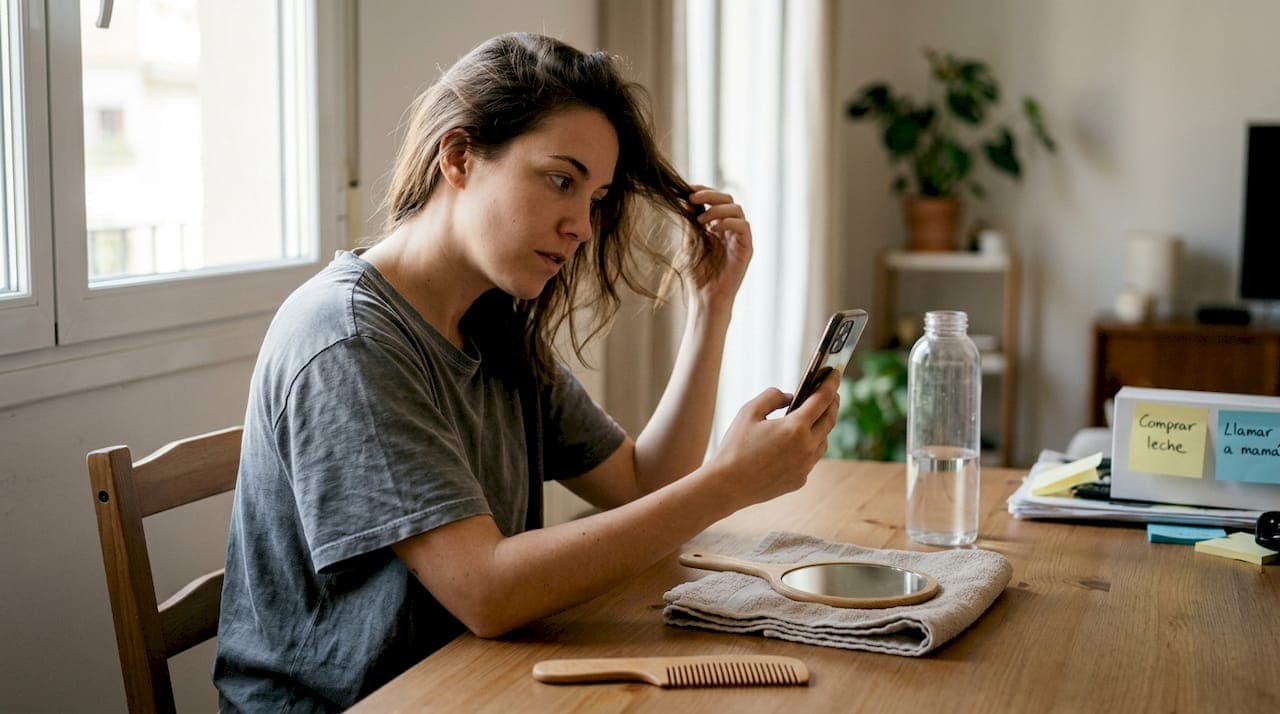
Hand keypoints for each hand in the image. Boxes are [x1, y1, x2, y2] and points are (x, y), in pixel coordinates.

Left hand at [688, 185, 750, 312]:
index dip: (704, 190)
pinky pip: (743, 226)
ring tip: (700, 221)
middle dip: (710, 195)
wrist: (705, 297)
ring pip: (736, 209)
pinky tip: (713, 229)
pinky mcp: (746, 248)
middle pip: (727, 199)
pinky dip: (728, 222)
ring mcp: (739, 237)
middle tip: (693, 198)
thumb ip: (690, 221)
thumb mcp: (689, 242)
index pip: (715, 200)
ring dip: (717, 210)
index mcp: (717, 224)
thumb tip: (685, 198)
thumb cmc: (696, 274)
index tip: (688, 189)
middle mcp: (730, 228)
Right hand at [706, 370, 839, 509]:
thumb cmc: (735, 446)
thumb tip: (790, 397)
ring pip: (823, 441)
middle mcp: (806, 448)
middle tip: (832, 392)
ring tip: (817, 416)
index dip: (831, 384)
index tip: (835, 373)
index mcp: (795, 428)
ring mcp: (805, 466)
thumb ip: (772, 396)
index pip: (822, 400)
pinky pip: (811, 458)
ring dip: (822, 426)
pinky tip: (800, 441)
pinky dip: (809, 446)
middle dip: (833, 404)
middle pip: (829, 420)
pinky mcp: (799, 480)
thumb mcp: (749, 411)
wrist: (727, 486)